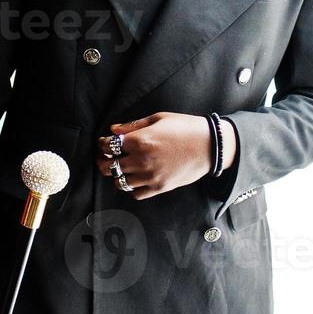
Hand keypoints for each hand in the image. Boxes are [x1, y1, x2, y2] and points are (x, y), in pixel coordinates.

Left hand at [95, 111, 235, 199]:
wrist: (210, 146)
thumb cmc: (185, 128)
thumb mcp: (158, 119)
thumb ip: (133, 126)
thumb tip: (113, 130)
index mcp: (139, 140)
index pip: (108, 146)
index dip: (102, 144)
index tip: (104, 143)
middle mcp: (141, 160)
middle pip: (109, 167)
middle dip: (104, 161)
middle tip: (108, 158)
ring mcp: (150, 176)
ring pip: (120, 182)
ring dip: (118, 175)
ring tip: (123, 168)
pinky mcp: (159, 187)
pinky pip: (136, 194)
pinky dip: (132, 188)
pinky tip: (137, 178)